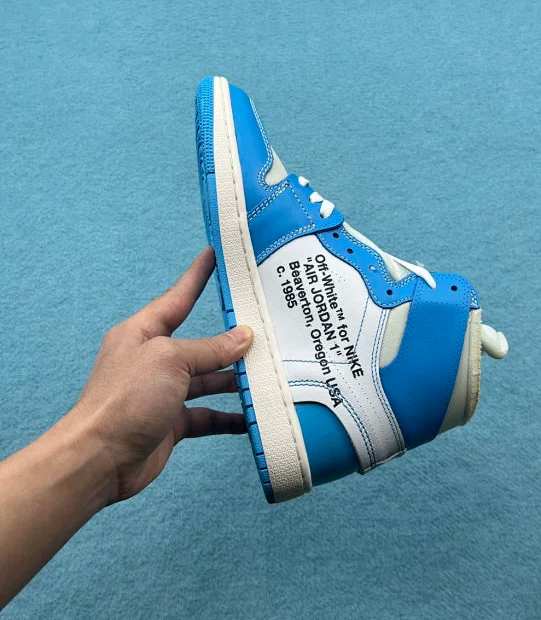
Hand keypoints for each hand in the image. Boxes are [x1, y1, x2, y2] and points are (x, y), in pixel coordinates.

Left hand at [68, 247, 251, 503]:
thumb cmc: (128, 397)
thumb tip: (244, 336)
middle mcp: (154, 359)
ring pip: (207, 380)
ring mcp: (163, 392)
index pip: (177, 298)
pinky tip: (252, 418)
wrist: (100, 459)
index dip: (197, 276)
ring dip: (233, 381)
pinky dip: (228, 417)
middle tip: (267, 331)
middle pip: (200, 345)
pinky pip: (206, 414)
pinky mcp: (171, 422)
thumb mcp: (171, 360)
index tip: (215, 254)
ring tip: (268, 377)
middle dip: (230, 342)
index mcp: (144, 333)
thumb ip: (210, 349)